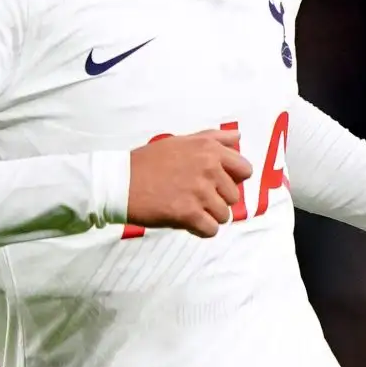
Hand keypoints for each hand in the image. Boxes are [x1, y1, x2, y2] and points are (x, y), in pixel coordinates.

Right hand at [127, 129, 253, 236]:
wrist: (119, 182)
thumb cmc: (149, 161)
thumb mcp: (182, 141)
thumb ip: (213, 138)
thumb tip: (239, 137)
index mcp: (209, 149)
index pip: (246, 170)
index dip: (233, 179)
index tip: (217, 183)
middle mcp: (209, 168)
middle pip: (234, 196)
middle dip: (218, 200)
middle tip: (196, 197)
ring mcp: (199, 191)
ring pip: (225, 215)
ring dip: (209, 216)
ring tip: (189, 208)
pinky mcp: (188, 213)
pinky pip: (211, 230)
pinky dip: (201, 230)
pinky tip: (187, 222)